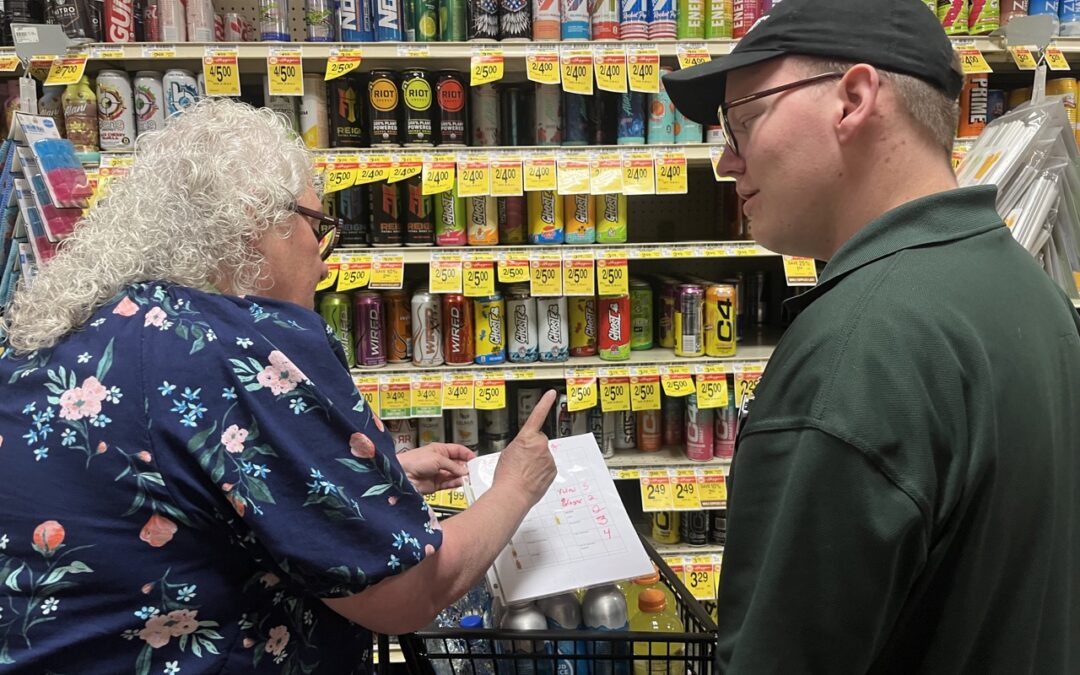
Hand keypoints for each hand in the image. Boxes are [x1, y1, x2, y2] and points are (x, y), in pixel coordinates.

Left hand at [399, 443, 475, 494]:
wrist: (403, 475)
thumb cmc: (415, 461)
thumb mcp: (438, 458)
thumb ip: (453, 465)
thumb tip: (464, 471)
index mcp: (440, 450)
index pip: (458, 450)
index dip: (467, 454)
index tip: (475, 460)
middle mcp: (440, 461)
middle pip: (457, 464)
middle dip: (465, 467)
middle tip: (474, 471)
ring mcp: (438, 473)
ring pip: (454, 475)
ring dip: (461, 476)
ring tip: (468, 478)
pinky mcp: (436, 485)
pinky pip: (449, 484)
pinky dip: (455, 484)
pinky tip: (460, 483)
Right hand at [493, 389, 557, 506]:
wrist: (512, 494)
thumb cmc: (506, 475)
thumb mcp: (507, 452)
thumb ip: (520, 446)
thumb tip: (526, 450)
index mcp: (527, 437)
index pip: (538, 415)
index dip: (545, 403)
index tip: (552, 393)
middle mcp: (541, 445)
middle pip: (539, 441)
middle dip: (532, 448)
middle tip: (521, 460)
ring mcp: (548, 458)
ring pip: (543, 455)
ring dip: (536, 461)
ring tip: (524, 471)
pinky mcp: (553, 470)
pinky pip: (547, 466)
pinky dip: (540, 471)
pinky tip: (530, 477)